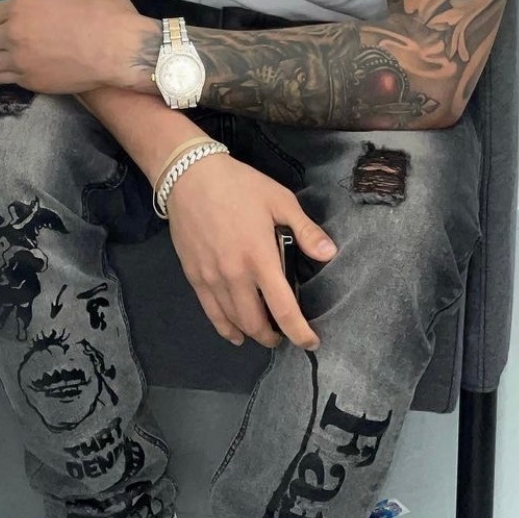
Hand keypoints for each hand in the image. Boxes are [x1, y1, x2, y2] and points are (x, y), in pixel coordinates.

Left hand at [0, 0, 154, 93]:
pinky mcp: (29, 82)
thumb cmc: (95, 15)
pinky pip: (1, 79)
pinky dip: (5, 75)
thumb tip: (21, 10)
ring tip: (5, 57)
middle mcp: (12, 34)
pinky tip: (17, 70)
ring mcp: (19, 61)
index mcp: (19, 8)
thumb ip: (31, 4)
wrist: (113, 47)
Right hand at [163, 152, 336, 349]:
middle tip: (285, 333)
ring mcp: (211, 278)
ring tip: (264, 331)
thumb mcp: (279, 199)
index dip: (300, 333)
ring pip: (234, 321)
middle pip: (257, 323)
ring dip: (252, 333)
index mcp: (260, 258)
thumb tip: (330, 254)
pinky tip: (235, 334)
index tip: (311, 342)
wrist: (188, 176)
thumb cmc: (238, 185)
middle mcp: (235, 276)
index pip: (283, 310)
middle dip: (275, 336)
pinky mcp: (194, 275)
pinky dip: (225, 328)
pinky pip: (211, 313)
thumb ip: (305, 229)